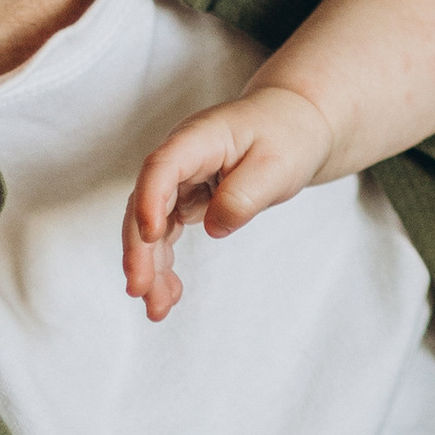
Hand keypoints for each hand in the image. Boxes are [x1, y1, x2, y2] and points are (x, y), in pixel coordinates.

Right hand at [123, 83, 335, 320]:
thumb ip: (245, 195)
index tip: (151, 236)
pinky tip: (169, 293)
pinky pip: (166, 234)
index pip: (163, 167)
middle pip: (147, 203)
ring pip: (151, 225)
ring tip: (157, 309)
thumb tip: (214, 227)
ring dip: (150, 266)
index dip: (151, 199)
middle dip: (140, 249)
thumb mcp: (278, 165)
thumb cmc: (287, 136)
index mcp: (199, 138)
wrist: (294, 125)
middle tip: (140, 289)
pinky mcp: (184, 200)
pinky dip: (165, 263)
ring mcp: (179, 181)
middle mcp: (180, 159)